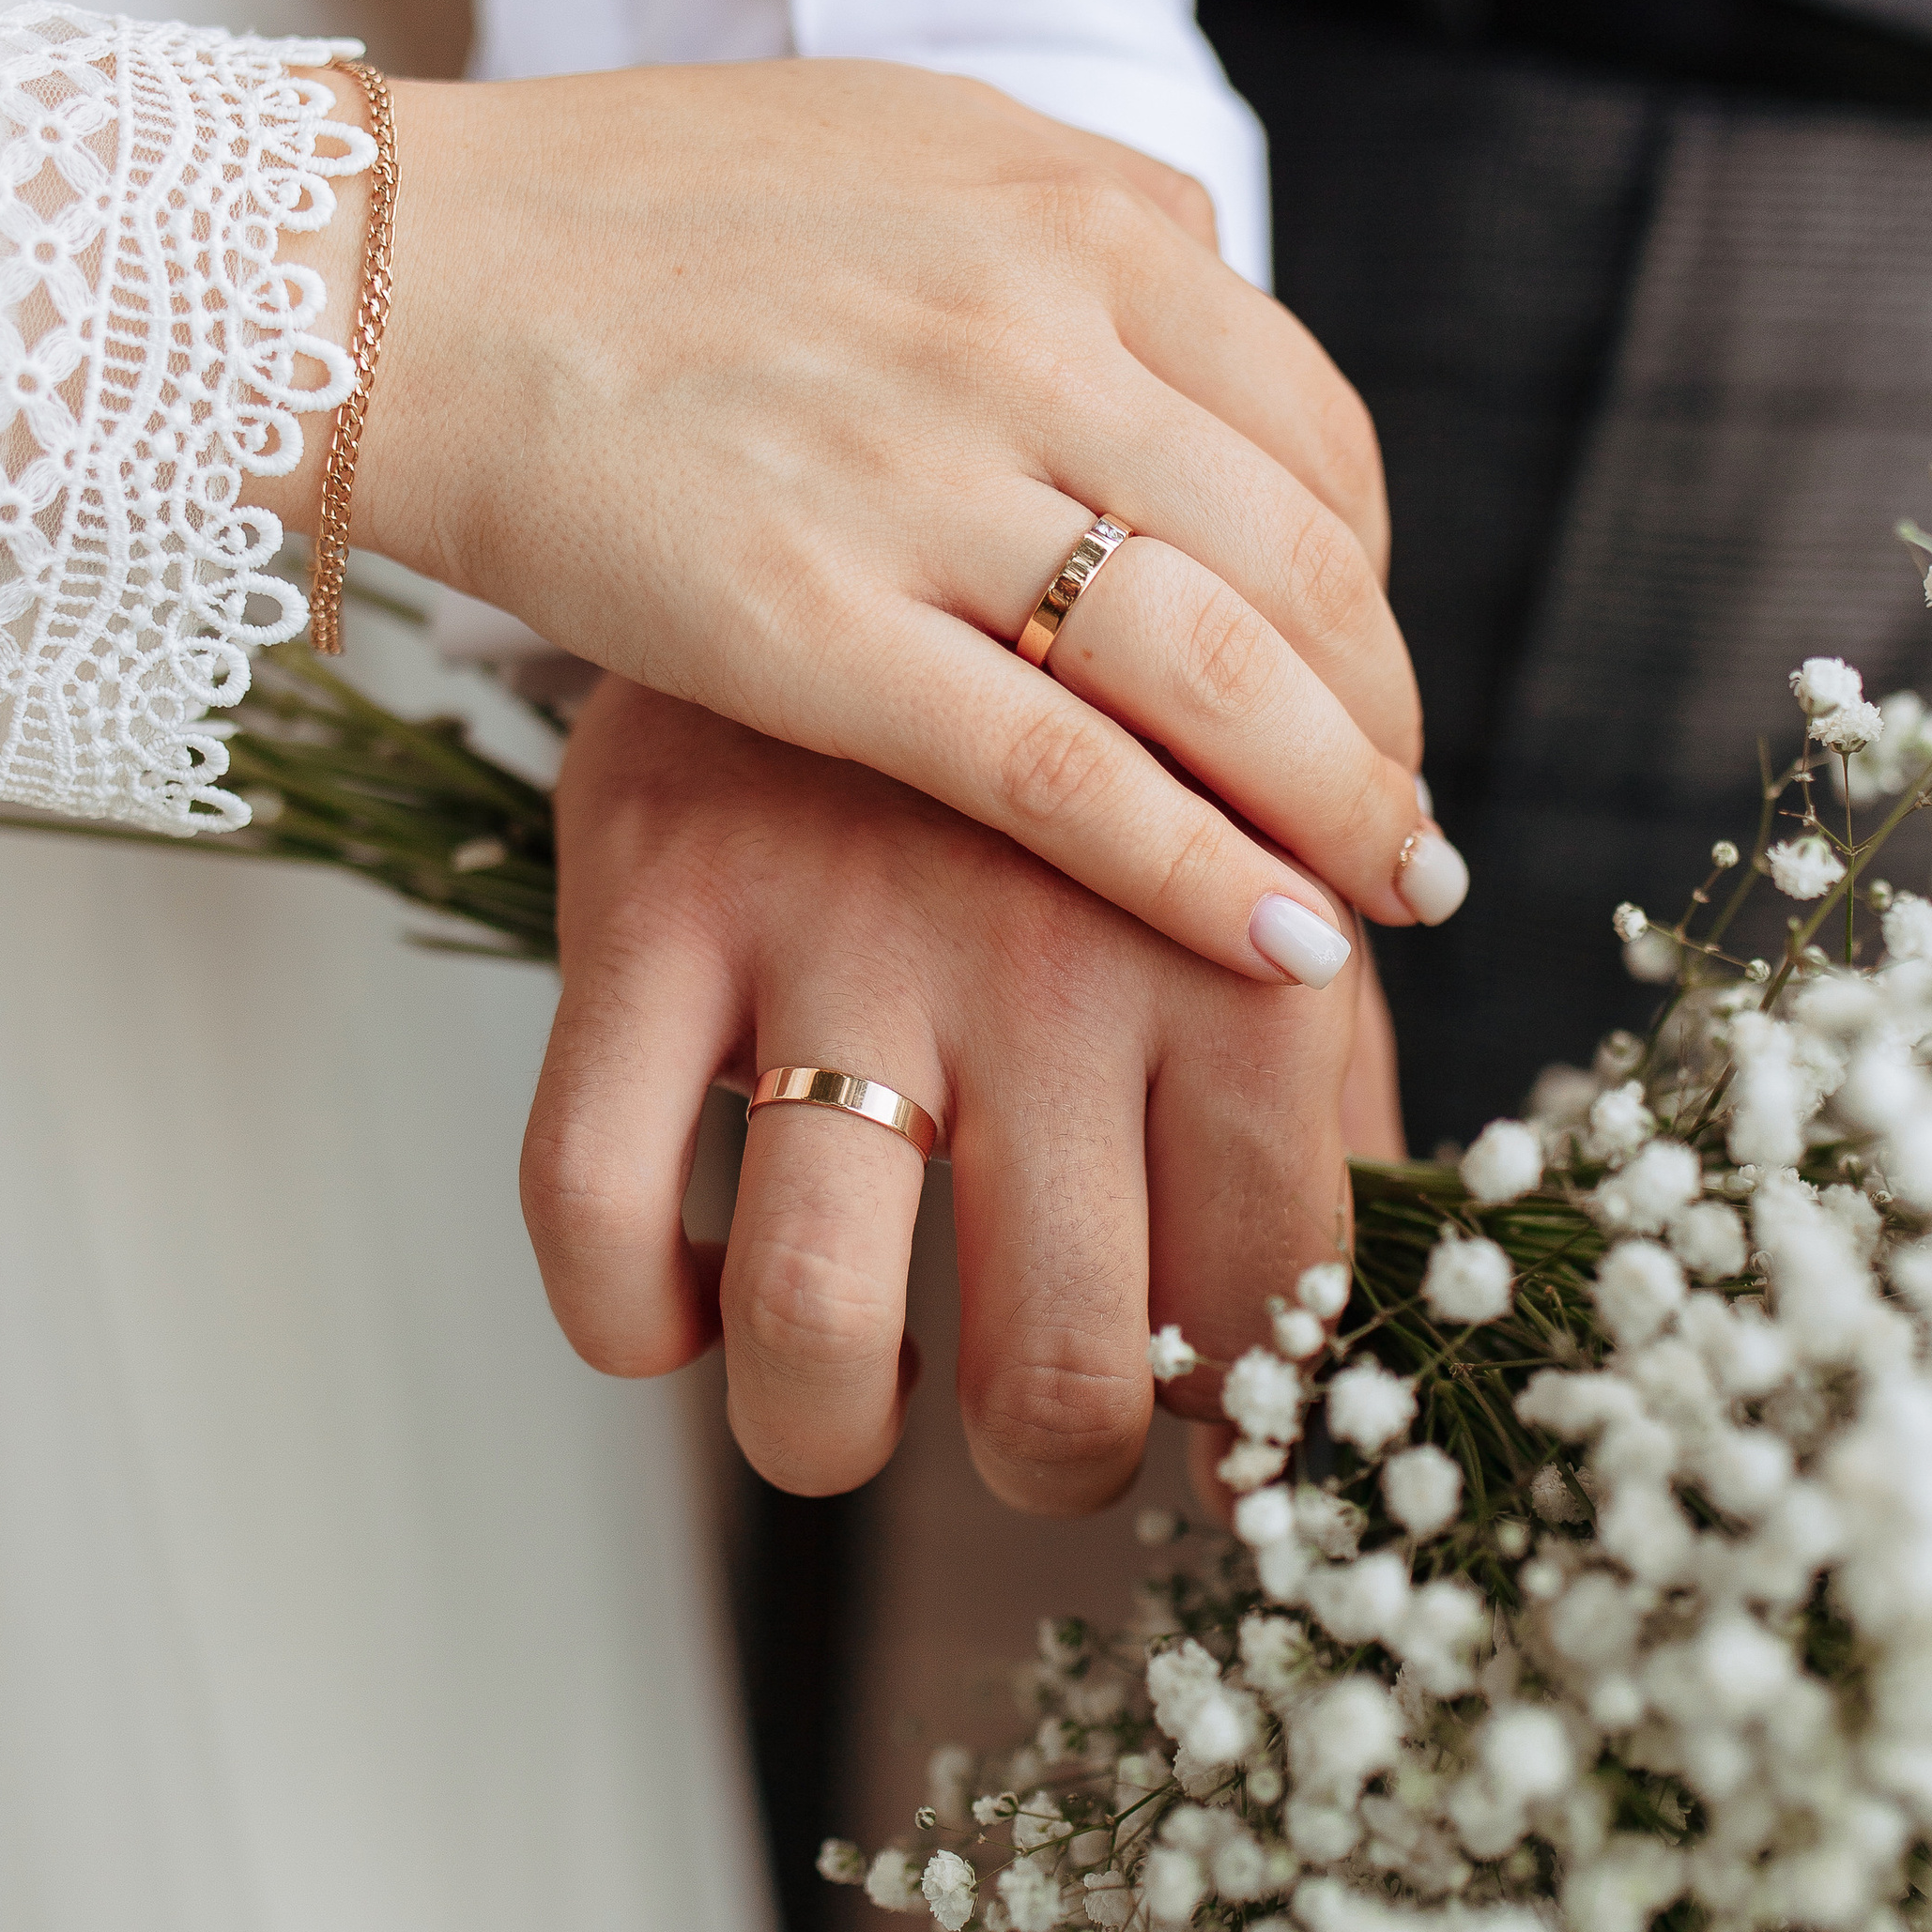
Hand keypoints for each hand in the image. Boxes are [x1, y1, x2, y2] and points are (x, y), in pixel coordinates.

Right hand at [268, 62, 1461, 983]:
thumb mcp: (903, 141)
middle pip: (1301, 563)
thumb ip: (1072, 220)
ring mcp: (927, 481)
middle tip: (1407, 817)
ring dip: (1339, 805)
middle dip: (1380, 714)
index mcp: (1077, 217)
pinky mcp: (813, 627)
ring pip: (1219, 672)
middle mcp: (1037, 332)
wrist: (400, 276)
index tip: (1371, 673)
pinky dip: (1197, 871)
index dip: (1373, 580)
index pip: (1313, 431)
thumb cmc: (637, 217)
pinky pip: (1063, 773)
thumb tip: (1203, 280)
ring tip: (1388, 895)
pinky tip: (1282, 944)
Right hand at [520, 680, 1366, 1504]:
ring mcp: (839, 928)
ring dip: (831, 1437)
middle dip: (1050, 1466)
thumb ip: (1326, 1088)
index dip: (1242, 1432)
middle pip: (1061, 1374)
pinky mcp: (654, 901)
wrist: (897, 465)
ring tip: (860, 1390)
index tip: (1204, 1445)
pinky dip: (629, 1319)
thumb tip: (1340, 1346)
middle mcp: (1056, 955)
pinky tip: (694, 1302)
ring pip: (813, 1329)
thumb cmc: (1107, 727)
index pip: (1272, 1304)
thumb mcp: (1254, 863)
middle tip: (1035, 1427)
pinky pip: (590, 1205)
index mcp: (1246, 959)